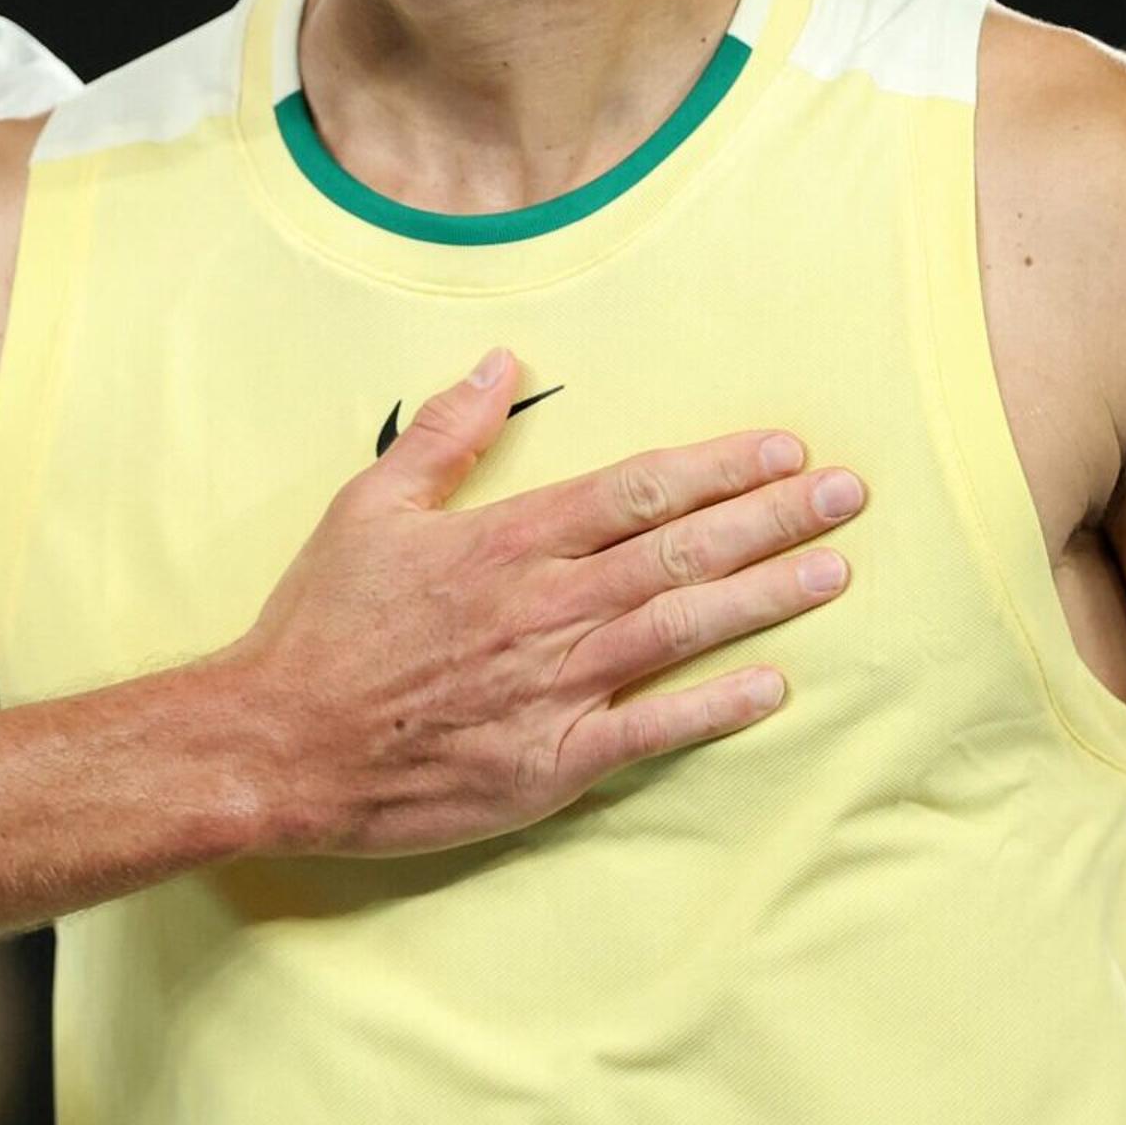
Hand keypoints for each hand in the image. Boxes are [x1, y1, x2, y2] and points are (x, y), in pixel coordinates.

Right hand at [220, 350, 859, 856]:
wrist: (278, 745)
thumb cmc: (321, 625)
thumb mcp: (369, 506)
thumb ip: (446, 434)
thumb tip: (501, 361)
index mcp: (505, 540)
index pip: (636, 489)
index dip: (718, 466)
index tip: (783, 448)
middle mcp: (543, 606)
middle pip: (679, 550)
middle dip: (772, 518)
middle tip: (848, 495)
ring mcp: (553, 687)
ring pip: (680, 628)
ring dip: (764, 597)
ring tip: (834, 571)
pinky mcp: (550, 763)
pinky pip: (652, 730)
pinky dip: (715, 706)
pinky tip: (772, 684)